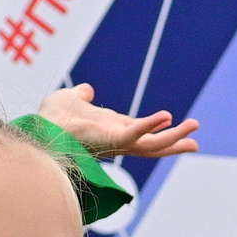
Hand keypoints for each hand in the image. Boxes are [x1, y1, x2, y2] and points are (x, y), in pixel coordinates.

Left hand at [39, 83, 199, 157]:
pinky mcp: (110, 140)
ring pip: (151, 144)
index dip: (161, 132)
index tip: (177, 127)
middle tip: (196, 142)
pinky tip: (166, 117)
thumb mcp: (72, 100)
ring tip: (193, 125)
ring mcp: (116, 142)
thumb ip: (82, 96)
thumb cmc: (52, 118)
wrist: (40, 125)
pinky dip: (149, 126)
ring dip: (174, 136)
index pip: (143, 134)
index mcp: (113, 131)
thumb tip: (86, 91)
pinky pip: (134, 135)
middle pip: (153, 146)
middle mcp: (118, 140)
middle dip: (175, 143)